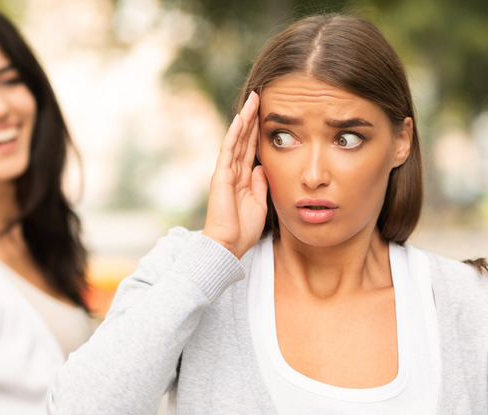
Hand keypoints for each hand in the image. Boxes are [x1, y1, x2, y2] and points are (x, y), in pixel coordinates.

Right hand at [202, 92, 267, 258]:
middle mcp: (233, 172)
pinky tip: (241, 118)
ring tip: (253, 99)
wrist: (228, 245)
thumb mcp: (260, 203)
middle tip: (260, 96)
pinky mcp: (221, 176)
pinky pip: (228, 150)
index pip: (251, 148)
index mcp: (243, 178)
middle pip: (243, 139)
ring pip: (236, 139)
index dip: (258, 130)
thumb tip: (264, 166)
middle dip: (251, 118)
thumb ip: (261, 184)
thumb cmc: (242, 230)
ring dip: (244, 119)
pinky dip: (235, 133)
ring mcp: (225, 172)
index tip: (267, 113)